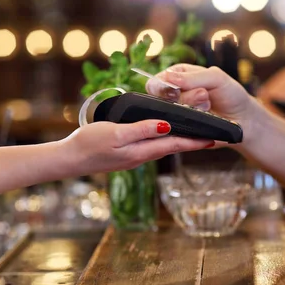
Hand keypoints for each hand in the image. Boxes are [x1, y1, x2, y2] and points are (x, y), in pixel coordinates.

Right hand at [61, 120, 213, 174]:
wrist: (69, 159)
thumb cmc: (89, 144)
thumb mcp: (115, 134)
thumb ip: (141, 130)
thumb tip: (167, 126)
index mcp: (141, 150)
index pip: (175, 144)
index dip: (196, 141)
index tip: (215, 138)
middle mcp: (141, 155)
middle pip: (173, 146)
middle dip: (194, 141)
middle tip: (214, 136)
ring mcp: (134, 155)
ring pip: (164, 146)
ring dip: (182, 141)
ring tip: (197, 134)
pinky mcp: (126, 153)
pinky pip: (153, 146)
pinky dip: (166, 140)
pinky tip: (168, 135)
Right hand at [145, 64, 255, 135]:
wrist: (244, 120)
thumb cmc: (231, 94)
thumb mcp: (216, 77)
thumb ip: (193, 76)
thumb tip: (168, 77)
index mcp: (179, 75)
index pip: (157, 80)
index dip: (166, 86)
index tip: (182, 88)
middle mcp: (174, 93)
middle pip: (162, 98)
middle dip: (186, 97)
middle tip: (204, 96)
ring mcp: (177, 112)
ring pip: (171, 113)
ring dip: (193, 109)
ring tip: (208, 107)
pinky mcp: (182, 128)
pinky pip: (176, 128)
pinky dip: (192, 123)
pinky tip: (205, 119)